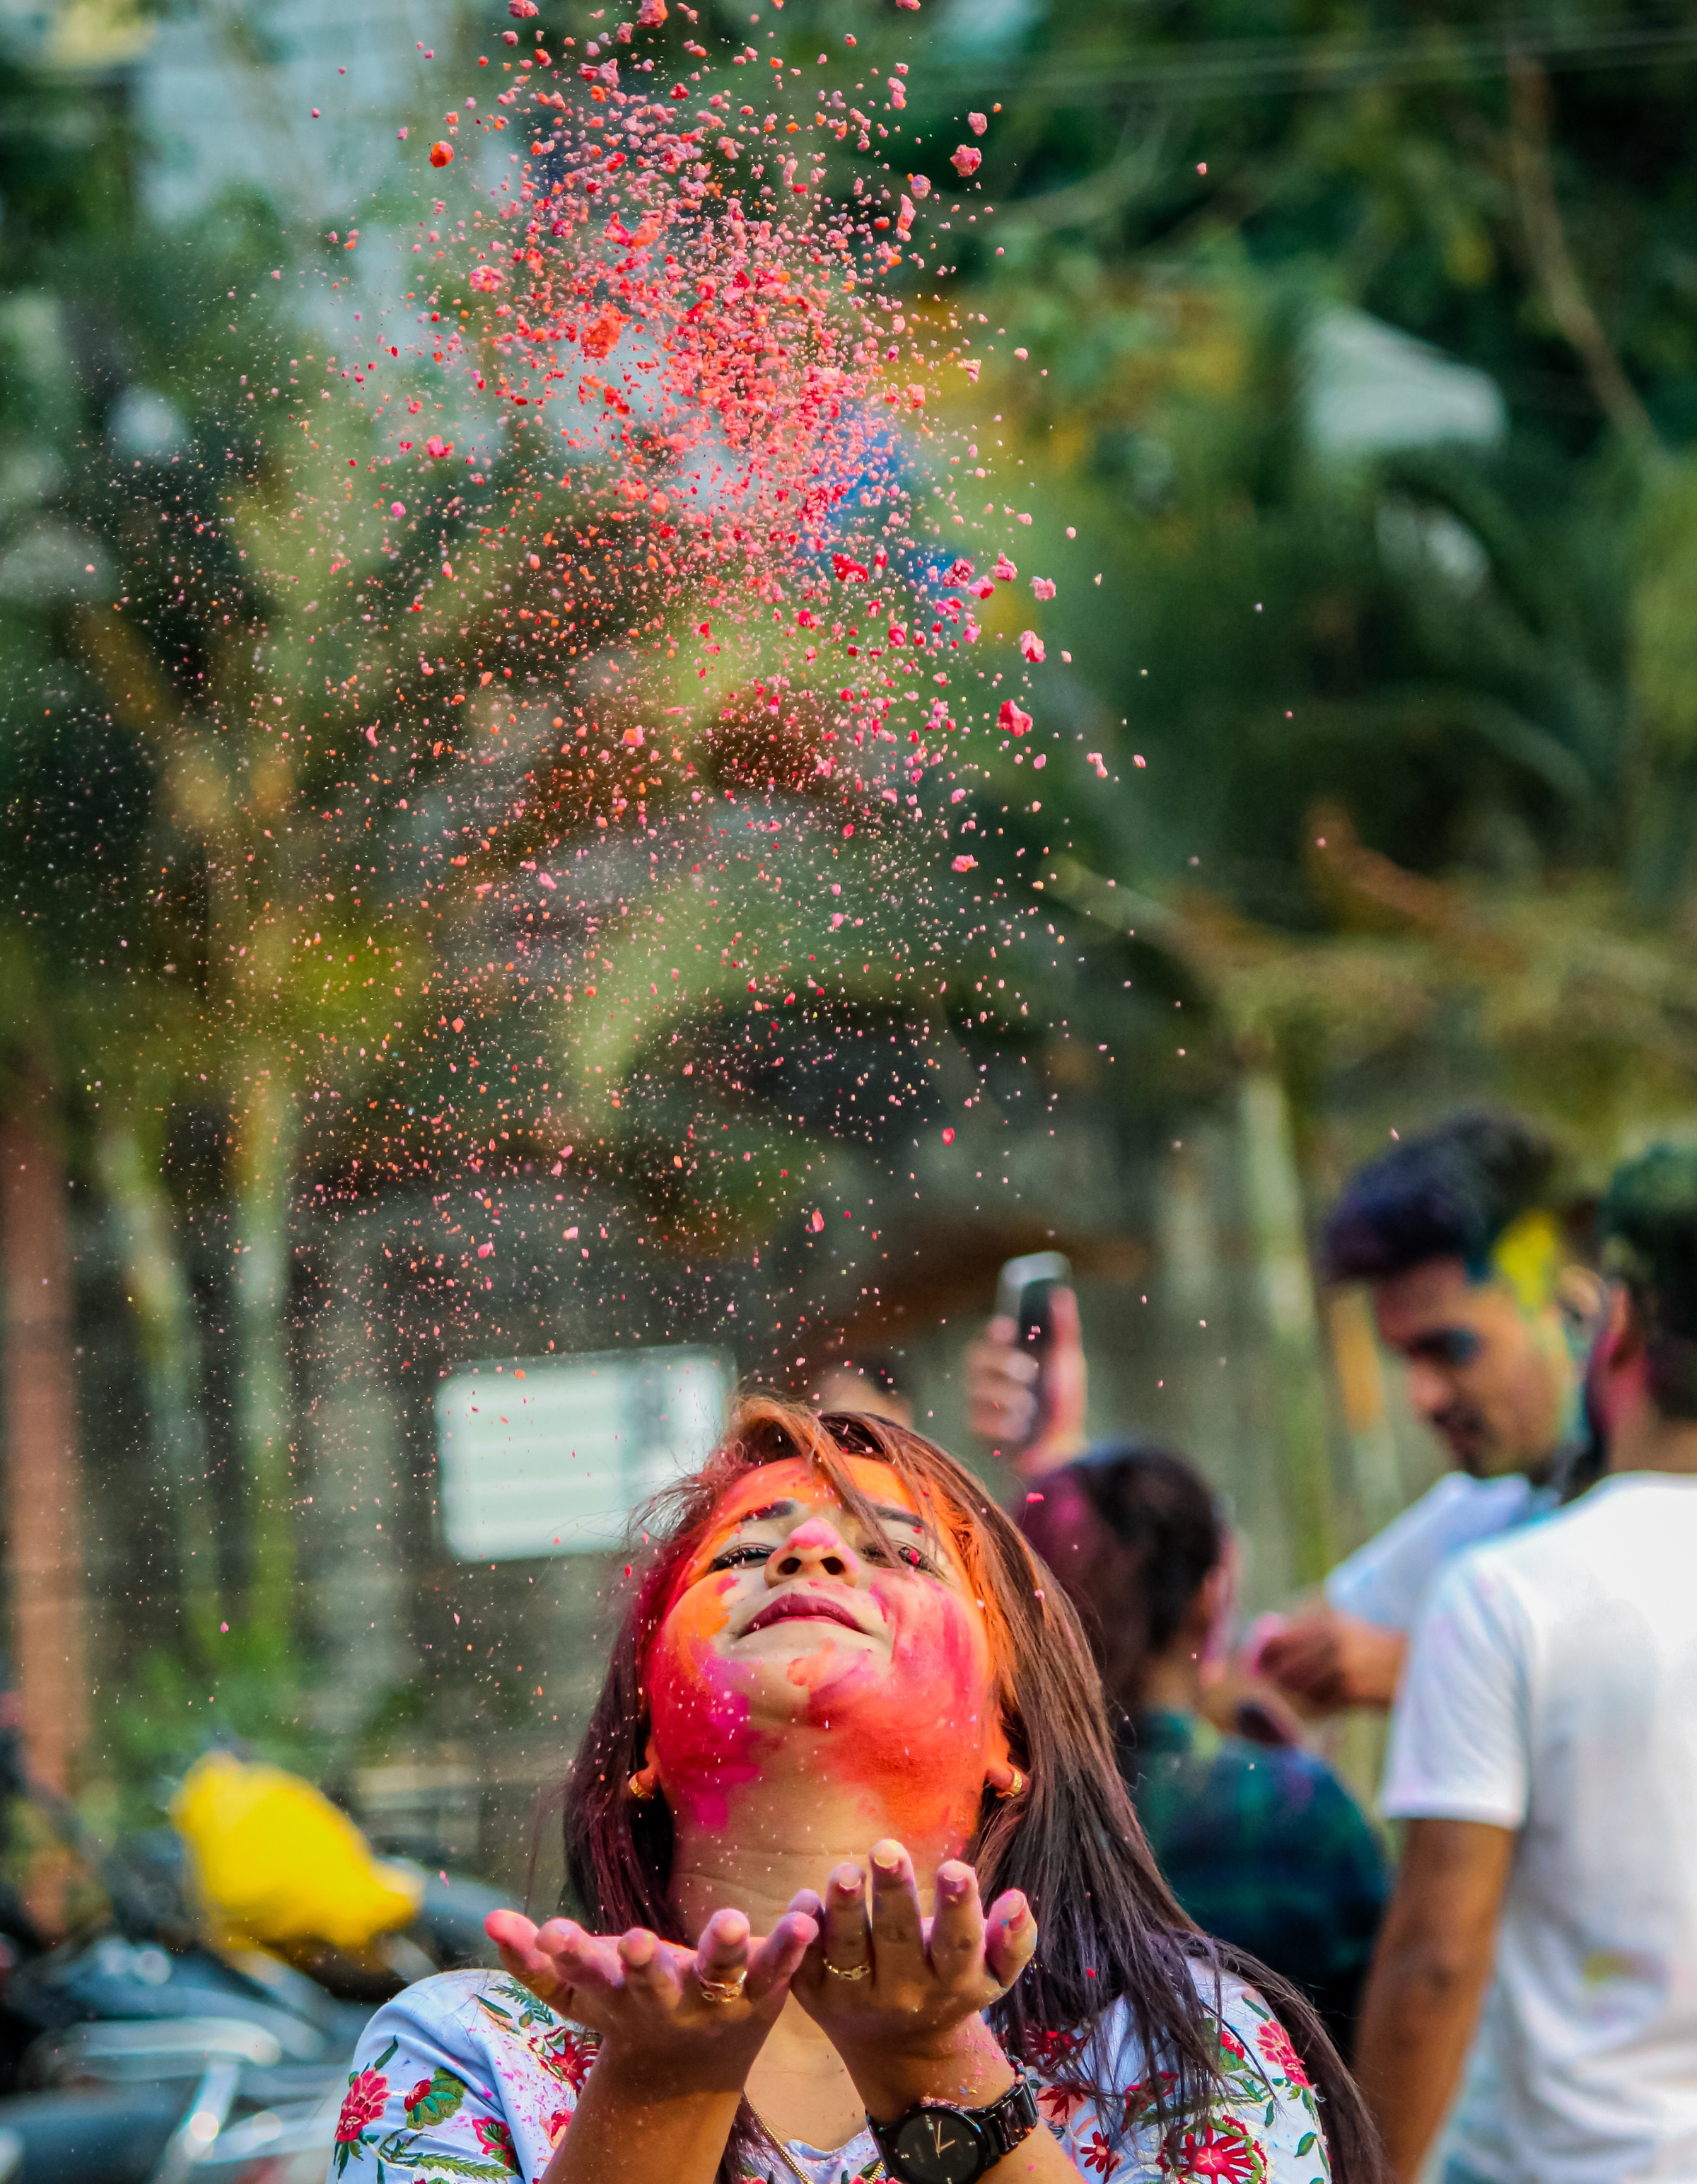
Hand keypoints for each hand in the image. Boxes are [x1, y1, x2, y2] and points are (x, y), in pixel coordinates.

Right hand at [485, 1903, 816, 2094]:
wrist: (687, 2070)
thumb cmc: (624, 2007)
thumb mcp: (577, 1990)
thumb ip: (535, 1959)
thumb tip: (491, 1919)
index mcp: (616, 1994)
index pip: (585, 1976)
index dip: (570, 1957)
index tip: (556, 1935)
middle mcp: (663, 2002)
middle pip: (650, 1983)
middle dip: (642, 1965)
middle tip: (635, 1941)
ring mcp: (714, 2001)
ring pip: (718, 1977)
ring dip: (721, 1949)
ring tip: (727, 1920)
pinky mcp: (761, 1994)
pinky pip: (778, 1968)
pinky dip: (791, 1945)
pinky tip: (806, 1913)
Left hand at [791, 1841, 1034, 2119]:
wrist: (901, 2049)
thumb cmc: (952, 1985)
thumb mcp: (993, 1973)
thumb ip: (1014, 1939)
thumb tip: (1017, 1899)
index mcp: (951, 1981)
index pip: (957, 1944)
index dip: (957, 1908)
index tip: (956, 1868)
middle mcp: (903, 1993)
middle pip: (897, 1940)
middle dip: (892, 1893)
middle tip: (886, 1848)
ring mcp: (855, 1997)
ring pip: (848, 1952)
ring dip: (844, 1910)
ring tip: (845, 1871)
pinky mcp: (815, 1995)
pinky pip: (806, 1961)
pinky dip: (802, 1932)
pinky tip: (803, 1898)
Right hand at [963, 1285, 1087, 1474]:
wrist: (1063, 1448)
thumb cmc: (1061, 1402)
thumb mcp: (1067, 1363)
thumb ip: (1063, 1329)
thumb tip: (1061, 1293)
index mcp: (1005, 1353)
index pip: (989, 1333)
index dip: (994, 1328)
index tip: (1009, 1328)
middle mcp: (986, 1374)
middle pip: (975, 1357)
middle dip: (1002, 1362)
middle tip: (1029, 1371)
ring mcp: (978, 1402)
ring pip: (977, 1389)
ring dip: (1007, 1395)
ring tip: (1029, 1406)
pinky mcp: (977, 1430)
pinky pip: (978, 1420)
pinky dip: (1002, 1422)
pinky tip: (1021, 1426)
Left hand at [1255, 1609, 1406, 1711]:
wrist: (1419, 1666)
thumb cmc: (1381, 1651)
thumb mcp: (1350, 1632)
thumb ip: (1317, 1638)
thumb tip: (1276, 1649)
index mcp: (1331, 1624)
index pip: (1283, 1639)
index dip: (1266, 1655)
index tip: (1257, 1665)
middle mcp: (1334, 1642)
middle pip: (1288, 1666)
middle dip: (1279, 1678)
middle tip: (1276, 1686)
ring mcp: (1343, 1666)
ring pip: (1303, 1686)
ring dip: (1301, 1693)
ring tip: (1307, 1694)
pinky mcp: (1354, 1690)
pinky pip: (1324, 1701)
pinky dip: (1320, 1704)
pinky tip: (1327, 1702)